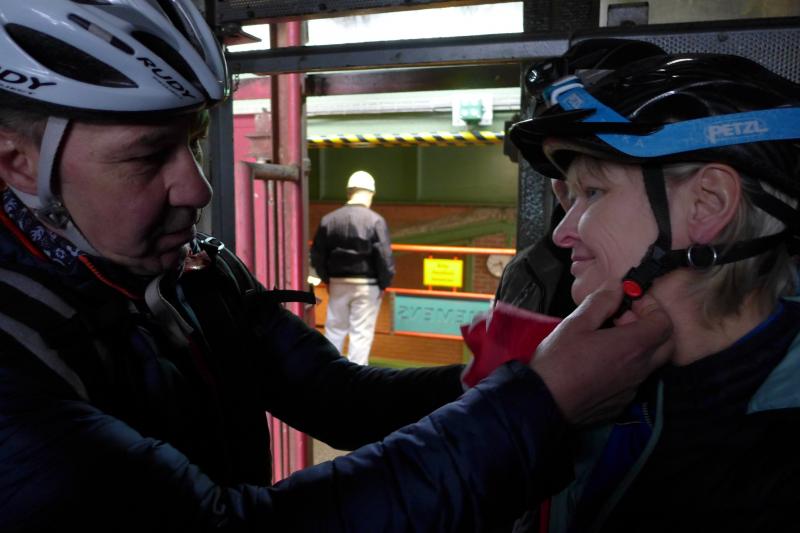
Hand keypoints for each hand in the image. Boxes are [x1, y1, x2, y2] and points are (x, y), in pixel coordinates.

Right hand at [530, 284, 672, 426]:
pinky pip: (634, 380)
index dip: (650, 307)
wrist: (544, 402)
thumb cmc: (558, 363)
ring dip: (638, 346)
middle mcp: (639, 369)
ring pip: (649, 363)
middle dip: (651, 326)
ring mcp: (632, 389)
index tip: (629, 304)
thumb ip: (601, 302)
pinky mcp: (621, 403)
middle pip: (666, 344)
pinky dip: (626, 366)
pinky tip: (600, 363)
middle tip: (623, 320)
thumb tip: (616, 288)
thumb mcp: (575, 324)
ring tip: (607, 340)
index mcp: (631, 346)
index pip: (664, 322)